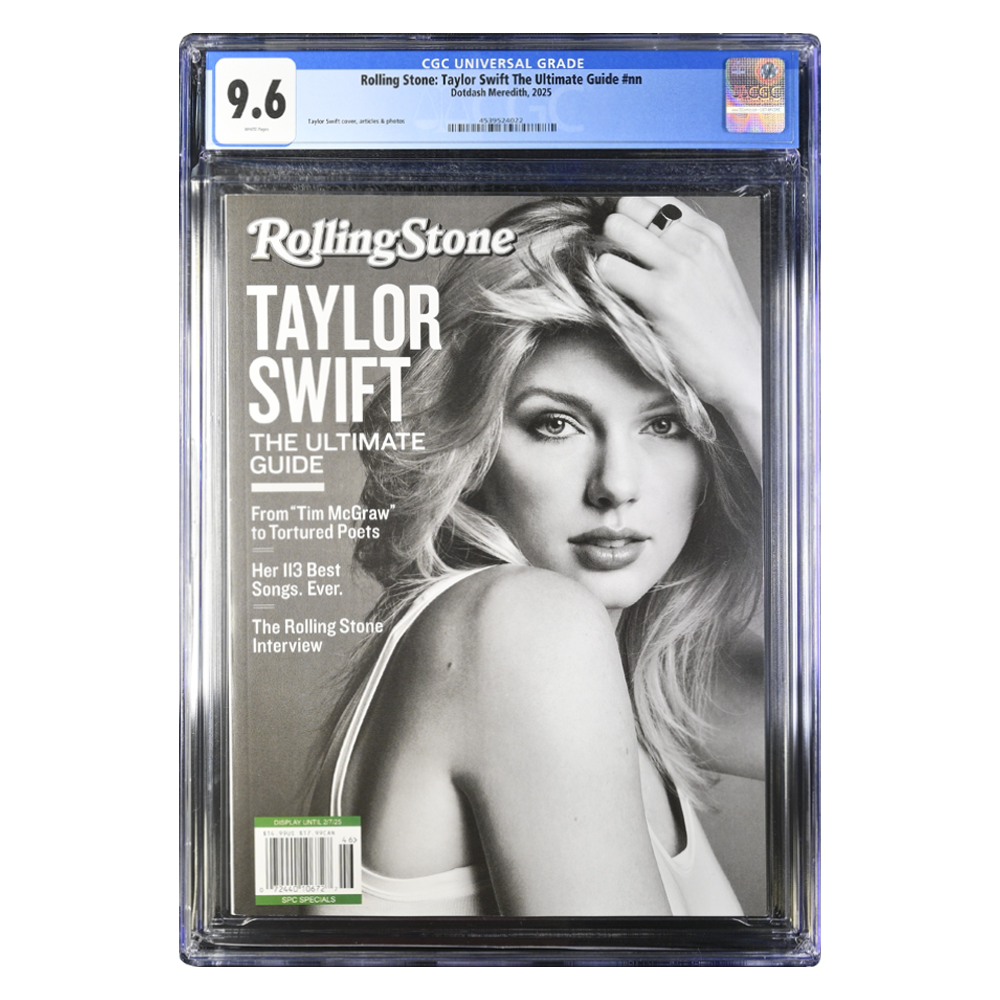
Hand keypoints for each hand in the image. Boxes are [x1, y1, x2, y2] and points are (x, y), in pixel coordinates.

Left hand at [598, 197, 761, 470]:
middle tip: (617, 261)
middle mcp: (693, 243)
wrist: (742, 368)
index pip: (654, 200)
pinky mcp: (659, 296)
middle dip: (614, 231)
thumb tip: (638, 238)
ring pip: (615, 229)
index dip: (632, 218)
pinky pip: (608, 268)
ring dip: (606, 252)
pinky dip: (603, 281)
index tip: (627, 241)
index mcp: (709, 234)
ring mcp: (677, 267)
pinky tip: (617, 299)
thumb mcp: (713, 274)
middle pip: (629, 208)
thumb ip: (683, 250)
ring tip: (616, 280)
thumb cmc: (723, 330)